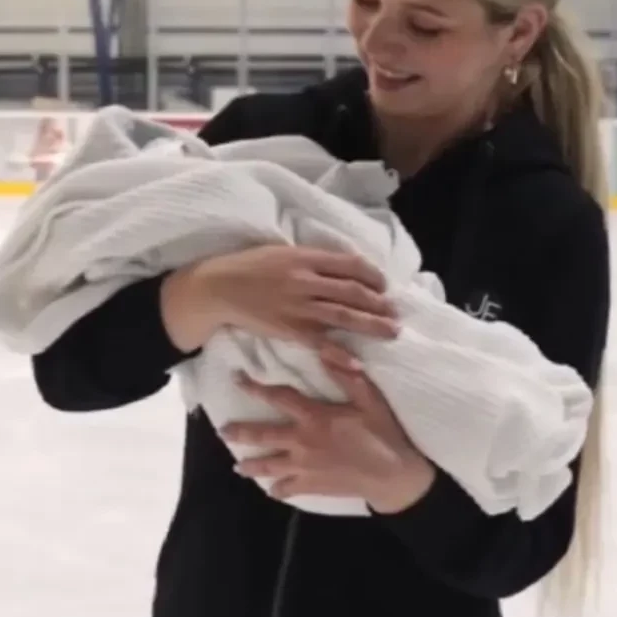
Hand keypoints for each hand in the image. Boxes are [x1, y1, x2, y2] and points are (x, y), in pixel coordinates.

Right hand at [160, 245, 398, 374]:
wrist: (218, 287)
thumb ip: (310, 259)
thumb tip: (339, 266)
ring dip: (371, 325)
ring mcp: (298, 306)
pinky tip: (357, 364)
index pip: (350, 265)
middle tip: (397, 313)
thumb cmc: (249, 267)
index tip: (385, 284)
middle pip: (353, 292)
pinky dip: (339, 354)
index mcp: (306, 258)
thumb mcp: (282, 252)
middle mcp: (306, 280)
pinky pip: (319, 343)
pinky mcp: (288, 329)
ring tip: (392, 332)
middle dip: (379, 303)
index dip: (372, 275)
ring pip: (343, 316)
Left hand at [223, 370, 435, 513]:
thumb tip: (325, 353)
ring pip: (268, 466)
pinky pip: (287, 489)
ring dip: (250, 465)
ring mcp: (304, 467)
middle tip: (223, 430)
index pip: (278, 397)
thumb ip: (346, 377)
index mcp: (314, 417)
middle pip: (262, 435)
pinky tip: (271, 489)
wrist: (392, 475)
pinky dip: (277, 490)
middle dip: (240, 432)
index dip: (255, 387)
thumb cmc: (382, 434)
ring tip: (238, 466)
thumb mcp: (369, 399)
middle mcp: (302, 441)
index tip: (237, 378)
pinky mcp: (311, 486)